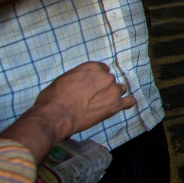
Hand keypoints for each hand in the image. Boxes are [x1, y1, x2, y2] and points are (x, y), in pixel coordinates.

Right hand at [8, 61, 134, 157]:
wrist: (56, 115)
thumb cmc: (53, 99)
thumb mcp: (63, 79)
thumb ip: (78, 77)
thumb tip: (79, 82)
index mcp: (92, 67)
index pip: (102, 69)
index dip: (98, 78)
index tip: (93, 85)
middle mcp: (105, 76)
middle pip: (110, 80)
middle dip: (104, 87)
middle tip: (93, 97)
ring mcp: (112, 90)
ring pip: (120, 89)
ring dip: (114, 95)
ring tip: (104, 103)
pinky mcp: (115, 105)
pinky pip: (130, 102)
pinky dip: (128, 103)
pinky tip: (124, 105)